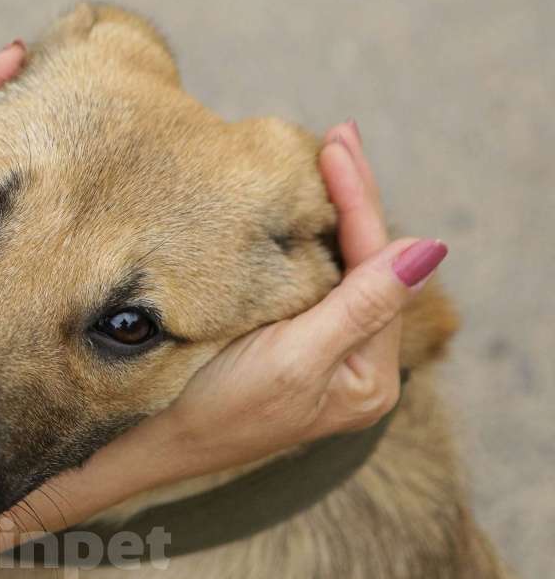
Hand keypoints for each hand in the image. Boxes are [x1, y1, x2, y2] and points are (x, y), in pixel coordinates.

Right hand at [0, 120, 448, 559]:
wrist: (149, 443)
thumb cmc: (216, 409)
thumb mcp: (296, 361)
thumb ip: (363, 306)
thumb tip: (428, 250)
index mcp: (369, 374)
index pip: (380, 270)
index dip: (360, 204)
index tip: (338, 146)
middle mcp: (353, 360)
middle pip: (367, 262)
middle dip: (352, 199)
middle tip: (339, 135)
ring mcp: (320, 350)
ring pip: (340, 265)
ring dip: (332, 211)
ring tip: (327, 157)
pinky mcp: (288, 342)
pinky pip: (312, 277)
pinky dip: (308, 236)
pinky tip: (300, 206)